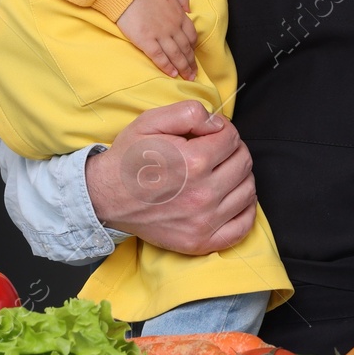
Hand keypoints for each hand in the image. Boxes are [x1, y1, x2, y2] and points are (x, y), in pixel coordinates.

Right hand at [84, 100, 256, 254]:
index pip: (232, 138)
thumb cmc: (130, 159)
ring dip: (239, 177)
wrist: (106, 198)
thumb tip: (218, 123)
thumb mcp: (151, 121)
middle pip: (243, 163)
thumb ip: (190, 112)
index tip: (209, 134)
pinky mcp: (201, 242)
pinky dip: (245, 210)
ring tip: (220, 172)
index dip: (222, 130)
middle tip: (214, 151)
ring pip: (247, 191)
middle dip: (233, 150)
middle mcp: (203, 194)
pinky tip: (231, 198)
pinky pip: (243, 226)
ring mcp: (203, 221)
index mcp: (193, 162)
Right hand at [118, 0, 197, 79]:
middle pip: (185, 48)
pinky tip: (172, 74)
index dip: (193, 47)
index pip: (191, 35)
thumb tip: (189, 10)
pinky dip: (167, 67)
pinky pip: (160, 57)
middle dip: (191, 62)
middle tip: (193, 73)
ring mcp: (160, 35)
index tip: (193, 55)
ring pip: (176, 55)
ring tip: (187, 77)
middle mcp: (173, 27)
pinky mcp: (146, 41)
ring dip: (183, 68)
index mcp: (179, 15)